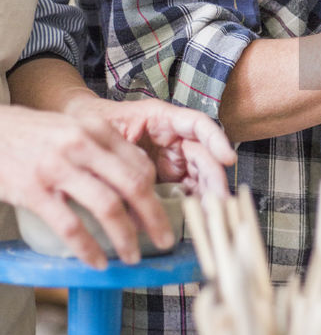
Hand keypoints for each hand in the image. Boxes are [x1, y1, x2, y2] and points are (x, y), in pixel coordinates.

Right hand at [0, 105, 175, 267]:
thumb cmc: (37, 135)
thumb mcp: (75, 129)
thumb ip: (105, 149)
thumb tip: (140, 179)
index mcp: (96, 129)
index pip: (140, 164)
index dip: (155, 194)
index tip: (160, 214)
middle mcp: (82, 145)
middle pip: (133, 185)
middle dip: (154, 217)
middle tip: (164, 240)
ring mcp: (58, 168)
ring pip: (107, 207)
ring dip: (126, 237)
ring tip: (132, 256)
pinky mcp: (35, 191)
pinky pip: (70, 227)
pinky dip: (88, 249)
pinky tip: (97, 261)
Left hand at [67, 97, 235, 198]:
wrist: (79, 131)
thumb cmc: (93, 123)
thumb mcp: (105, 130)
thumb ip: (123, 154)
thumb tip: (136, 187)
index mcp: (162, 118)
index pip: (197, 123)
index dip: (216, 139)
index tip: (227, 159)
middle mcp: (174, 137)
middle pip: (203, 155)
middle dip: (214, 178)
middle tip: (219, 201)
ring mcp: (174, 158)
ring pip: (200, 176)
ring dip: (207, 194)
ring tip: (210, 214)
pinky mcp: (169, 177)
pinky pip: (187, 190)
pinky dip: (193, 203)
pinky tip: (197, 217)